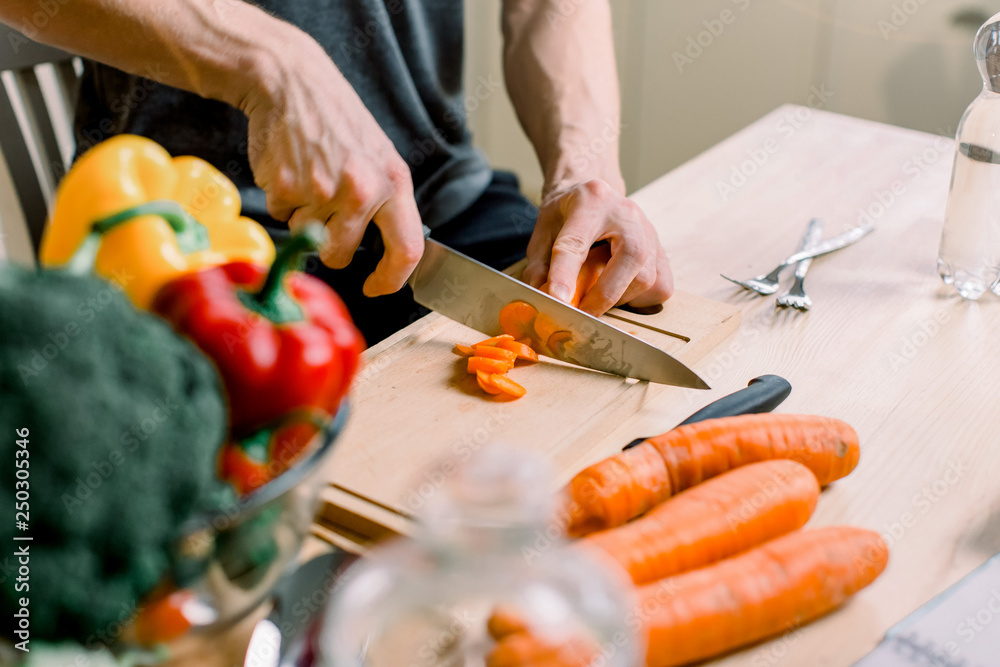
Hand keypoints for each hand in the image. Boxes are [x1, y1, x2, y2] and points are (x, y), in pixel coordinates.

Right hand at [241, 38, 423, 295]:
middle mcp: (361, 189)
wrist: (291, 82)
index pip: (407, 248)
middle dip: (331, 248)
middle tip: (327, 216)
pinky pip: (282, 215)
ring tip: (310, 175)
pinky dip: (283, 200)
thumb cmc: (337, 121)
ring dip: (305, 217)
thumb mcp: (379, 156)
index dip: (392, 279)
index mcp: (393, 182)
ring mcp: (321, 190)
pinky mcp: (285, 187)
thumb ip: (386, 200)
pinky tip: (291, 168)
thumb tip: (390, 251)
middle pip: (342, 254)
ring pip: (310, 236)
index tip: (377, 288)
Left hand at [522, 179, 673, 314]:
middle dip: (605, 294)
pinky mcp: (661, 250)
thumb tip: (544, 298)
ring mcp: (650, 231)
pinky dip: (640, 299)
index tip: (557, 300)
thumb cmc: (567, 215)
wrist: (593, 197)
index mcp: (591, 202)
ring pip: (647, 277)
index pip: (577, 243)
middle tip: (582, 313)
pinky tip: (621, 292)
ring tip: (597, 298)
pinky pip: (661, 286)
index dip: (565, 274)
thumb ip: (540, 265)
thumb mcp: (543, 231)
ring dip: (620, 298)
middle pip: (630, 257)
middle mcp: (627, 213)